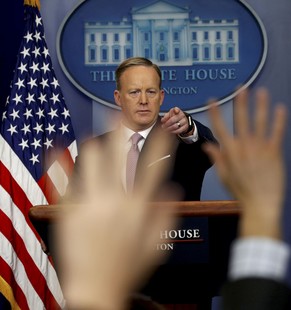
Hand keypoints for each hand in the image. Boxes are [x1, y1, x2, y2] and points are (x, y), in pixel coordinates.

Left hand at [55, 130, 178, 309]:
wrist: (95, 289)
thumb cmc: (126, 269)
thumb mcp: (156, 246)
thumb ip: (167, 215)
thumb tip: (173, 190)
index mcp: (138, 208)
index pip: (153, 167)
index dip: (161, 144)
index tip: (164, 129)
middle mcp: (115, 200)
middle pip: (118, 154)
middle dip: (120, 129)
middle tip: (118, 114)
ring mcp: (91, 203)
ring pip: (91, 159)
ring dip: (93, 144)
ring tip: (94, 138)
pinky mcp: (70, 210)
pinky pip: (62, 180)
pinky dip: (57, 162)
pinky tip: (54, 148)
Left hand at [161, 107, 192, 135]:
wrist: (182, 122)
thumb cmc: (174, 117)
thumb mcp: (169, 115)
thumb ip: (166, 116)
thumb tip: (163, 120)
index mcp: (178, 111)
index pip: (177, 109)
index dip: (175, 110)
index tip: (175, 111)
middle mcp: (182, 115)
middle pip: (173, 120)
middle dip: (167, 124)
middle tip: (163, 126)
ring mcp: (184, 121)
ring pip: (176, 126)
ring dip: (169, 128)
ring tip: (165, 129)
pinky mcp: (185, 127)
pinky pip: (178, 130)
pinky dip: (173, 132)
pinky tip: (170, 131)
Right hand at [203, 88, 286, 239]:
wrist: (260, 203)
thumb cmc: (241, 191)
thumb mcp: (224, 176)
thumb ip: (217, 158)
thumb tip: (208, 146)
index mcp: (230, 152)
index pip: (220, 127)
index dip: (215, 113)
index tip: (212, 101)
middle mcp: (244, 146)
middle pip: (241, 119)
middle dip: (240, 102)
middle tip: (241, 88)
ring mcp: (260, 148)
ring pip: (260, 122)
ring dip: (260, 106)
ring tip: (261, 92)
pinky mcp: (274, 152)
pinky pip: (277, 132)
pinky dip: (279, 120)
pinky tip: (280, 108)